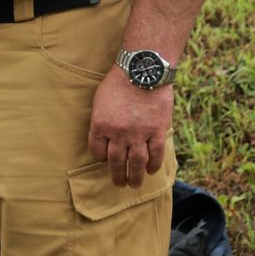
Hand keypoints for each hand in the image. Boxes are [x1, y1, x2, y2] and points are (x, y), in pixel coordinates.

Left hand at [87, 66, 172, 187]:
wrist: (143, 70)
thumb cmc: (118, 82)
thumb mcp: (100, 100)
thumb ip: (102, 120)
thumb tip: (105, 137)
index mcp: (100, 125)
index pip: (98, 152)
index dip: (101, 159)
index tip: (105, 160)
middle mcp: (118, 134)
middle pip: (116, 162)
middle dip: (117, 176)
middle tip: (120, 184)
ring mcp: (138, 134)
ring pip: (136, 164)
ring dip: (135, 177)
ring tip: (135, 184)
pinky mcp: (156, 132)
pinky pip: (155, 155)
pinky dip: (153, 165)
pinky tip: (151, 171)